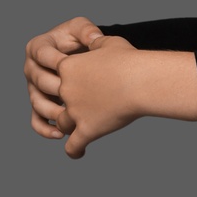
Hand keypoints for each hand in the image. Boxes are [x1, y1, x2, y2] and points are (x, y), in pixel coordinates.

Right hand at [24, 19, 130, 142]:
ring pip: (36, 103)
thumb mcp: (82, 29)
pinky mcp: (40, 106)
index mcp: (37, 47)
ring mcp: (35, 89)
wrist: (84, 58)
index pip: (41, 53)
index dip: (56, 59)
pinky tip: (61, 134)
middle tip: (76, 93)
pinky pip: (36, 121)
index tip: (73, 65)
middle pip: (38, 80)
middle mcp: (31, 69)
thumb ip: (86, 29)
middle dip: (57, 86)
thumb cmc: (82, 40)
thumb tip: (94, 39)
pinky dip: (46, 129)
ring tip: (70, 119)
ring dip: (52, 112)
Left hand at [54, 38, 142, 158]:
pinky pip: (74, 145)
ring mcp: (75, 111)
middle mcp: (66, 89)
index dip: (63, 81)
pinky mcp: (88, 129)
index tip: (70, 84)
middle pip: (56, 101)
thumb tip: (95, 42)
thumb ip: (96, 44)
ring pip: (63, 125)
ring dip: (69, 128)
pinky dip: (74, 151)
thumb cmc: (130, 60)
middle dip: (63, 106)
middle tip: (70, 110)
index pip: (56, 75)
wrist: (141, 80)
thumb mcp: (109, 44)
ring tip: (76, 132)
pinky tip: (78, 153)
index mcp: (68, 67)